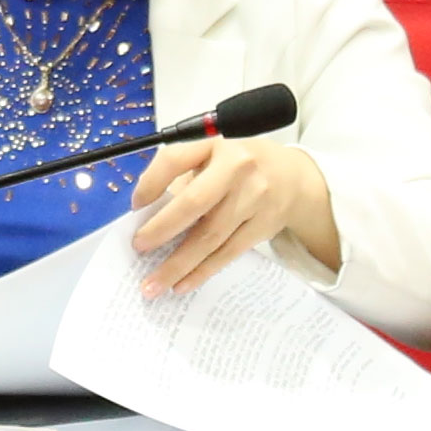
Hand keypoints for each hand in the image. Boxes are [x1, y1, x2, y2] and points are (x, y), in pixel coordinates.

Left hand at [126, 137, 340, 294]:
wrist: (295, 179)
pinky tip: (182, 284)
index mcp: (216, 146)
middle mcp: (237, 169)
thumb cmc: (242, 166)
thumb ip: (185, 176)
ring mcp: (253, 199)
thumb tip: (148, 213)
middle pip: (194, 203)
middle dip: (161, 229)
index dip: (151, 183)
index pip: (175, 159)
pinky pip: (227, 253)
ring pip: (210, 236)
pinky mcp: (263, 226)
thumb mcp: (214, 156)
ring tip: (153, 284)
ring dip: (178, 264)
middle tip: (138, 248)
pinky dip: (202, 271)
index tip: (135, 207)